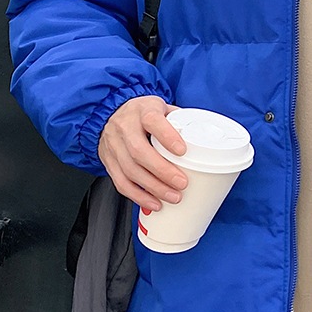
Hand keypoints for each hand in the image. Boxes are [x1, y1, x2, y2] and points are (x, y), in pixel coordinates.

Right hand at [98, 95, 188, 212]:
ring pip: (130, 170)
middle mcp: (125, 127)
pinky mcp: (108, 161)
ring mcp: (114, 145)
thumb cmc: (144, 112)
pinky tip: (153, 203)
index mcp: (143, 110)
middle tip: (182, 183)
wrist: (111, 112)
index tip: (182, 151)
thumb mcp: (162, 108)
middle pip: (139, 151)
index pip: (153, 121)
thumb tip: (204, 140)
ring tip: (173, 197)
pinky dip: (138, 196)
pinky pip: (120, 182)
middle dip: (162, 171)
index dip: (167, 136)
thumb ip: (179, 121)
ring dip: (153, 188)